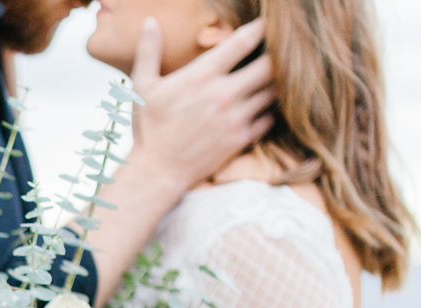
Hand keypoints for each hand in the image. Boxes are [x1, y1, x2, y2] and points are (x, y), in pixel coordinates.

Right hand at [128, 17, 275, 190]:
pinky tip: (263, 106)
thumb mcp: (142, 87)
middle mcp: (223, 94)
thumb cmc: (148, 128)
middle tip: (277, 51)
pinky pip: (270, 118)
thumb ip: (148, 51)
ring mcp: (235, 118)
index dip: (260, 28)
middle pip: (270, 64)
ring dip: (275, 82)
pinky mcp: (241, 139)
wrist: (157, 171)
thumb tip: (149, 22)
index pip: (243, 41)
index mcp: (201, 76)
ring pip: (274, 91)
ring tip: (274, 77)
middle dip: (277, 55)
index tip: (266, 23)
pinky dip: (270, 110)